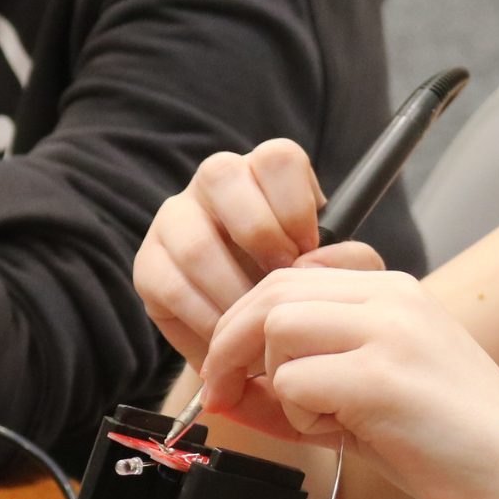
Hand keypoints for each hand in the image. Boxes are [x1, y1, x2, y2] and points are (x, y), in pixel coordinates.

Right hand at [133, 140, 382, 367]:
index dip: (296, 206)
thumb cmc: (305, 293)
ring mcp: (176, 218)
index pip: (278, 158)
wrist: (262, 340)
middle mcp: (217, 184)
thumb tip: (312, 260)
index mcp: (268, 174)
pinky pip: (172, 288)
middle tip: (280, 280)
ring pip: (195, 241)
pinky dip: (207, 321)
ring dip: (234, 292)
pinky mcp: (149, 264)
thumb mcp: (340, 275)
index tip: (309, 251)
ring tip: (258, 325)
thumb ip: (349, 260)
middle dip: (260, 235)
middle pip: (223, 176)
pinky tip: (230, 338)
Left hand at [199, 266, 498, 498]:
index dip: (246, 323)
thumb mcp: (377, 390)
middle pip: (271, 293)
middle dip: (229, 345)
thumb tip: (228, 384)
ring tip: (321, 421)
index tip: (233, 371)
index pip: (291, 277)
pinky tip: (342, 435)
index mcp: (396, 292)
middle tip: (220, 394)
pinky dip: (299, 416)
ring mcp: (389, 333)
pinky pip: (294, 380)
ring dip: (276, 384)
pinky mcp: (381, 378)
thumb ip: (311, 375)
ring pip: (276, 329)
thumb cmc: (454, 444)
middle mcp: (393, 298)